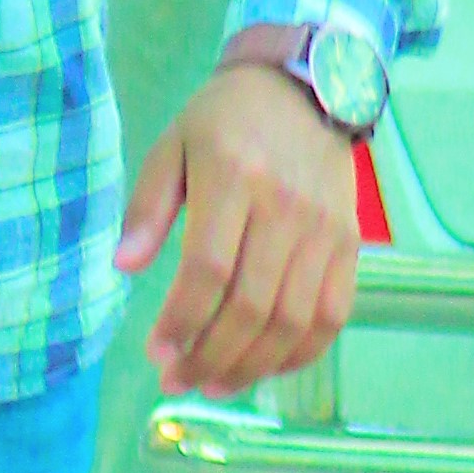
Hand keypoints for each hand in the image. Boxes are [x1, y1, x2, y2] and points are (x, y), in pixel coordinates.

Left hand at [119, 62, 360, 400]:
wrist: (306, 87)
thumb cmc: (226, 118)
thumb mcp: (173, 145)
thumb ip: (148, 206)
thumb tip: (124, 266)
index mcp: (233, 177)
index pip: (208, 270)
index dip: (181, 321)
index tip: (155, 351)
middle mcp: (285, 208)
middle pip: (251, 306)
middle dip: (210, 357)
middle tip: (177, 381)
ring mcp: (324, 229)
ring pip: (292, 321)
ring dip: (251, 366)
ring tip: (213, 385)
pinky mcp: (349, 243)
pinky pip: (332, 314)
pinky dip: (300, 353)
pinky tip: (264, 368)